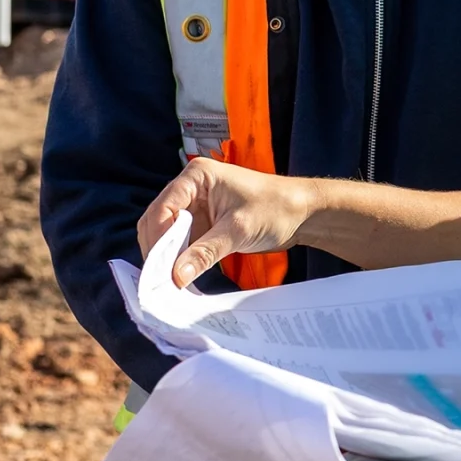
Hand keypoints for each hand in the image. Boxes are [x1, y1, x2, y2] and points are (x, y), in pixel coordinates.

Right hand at [139, 158, 313, 287]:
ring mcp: (196, 207)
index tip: (158, 268)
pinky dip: (180, 260)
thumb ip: (205, 252)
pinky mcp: (203, 224)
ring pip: (167, 235)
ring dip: (168, 257)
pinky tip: (182, 278)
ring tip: (169, 284)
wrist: (302, 213)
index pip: (163, 208)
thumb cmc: (275, 207)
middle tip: (159, 281)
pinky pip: (182, 244)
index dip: (158, 238)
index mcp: (197, 176)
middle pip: (159, 221)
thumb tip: (176, 276)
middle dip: (159, 250)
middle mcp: (191, 189)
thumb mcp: (238, 230)